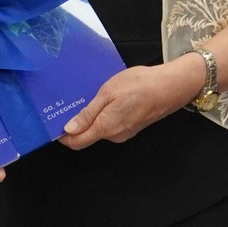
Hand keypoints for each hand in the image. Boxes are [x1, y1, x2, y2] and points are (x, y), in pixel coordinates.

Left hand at [58, 56, 203, 148]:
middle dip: (78, 122)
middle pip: (87, 135)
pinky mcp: (132, 126)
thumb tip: (70, 129)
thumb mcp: (109, 92)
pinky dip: (106, 114)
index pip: (76, 142)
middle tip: (74, 100)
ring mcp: (125, 132)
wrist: (171, 86)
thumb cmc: (140, 85)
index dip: (63, 134)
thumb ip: (88, 113)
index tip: (55, 120)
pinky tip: (110, 98)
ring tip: (94, 94)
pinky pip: (112, 124)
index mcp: (105, 128)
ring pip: (100, 128)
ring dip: (93, 115)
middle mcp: (114, 135)